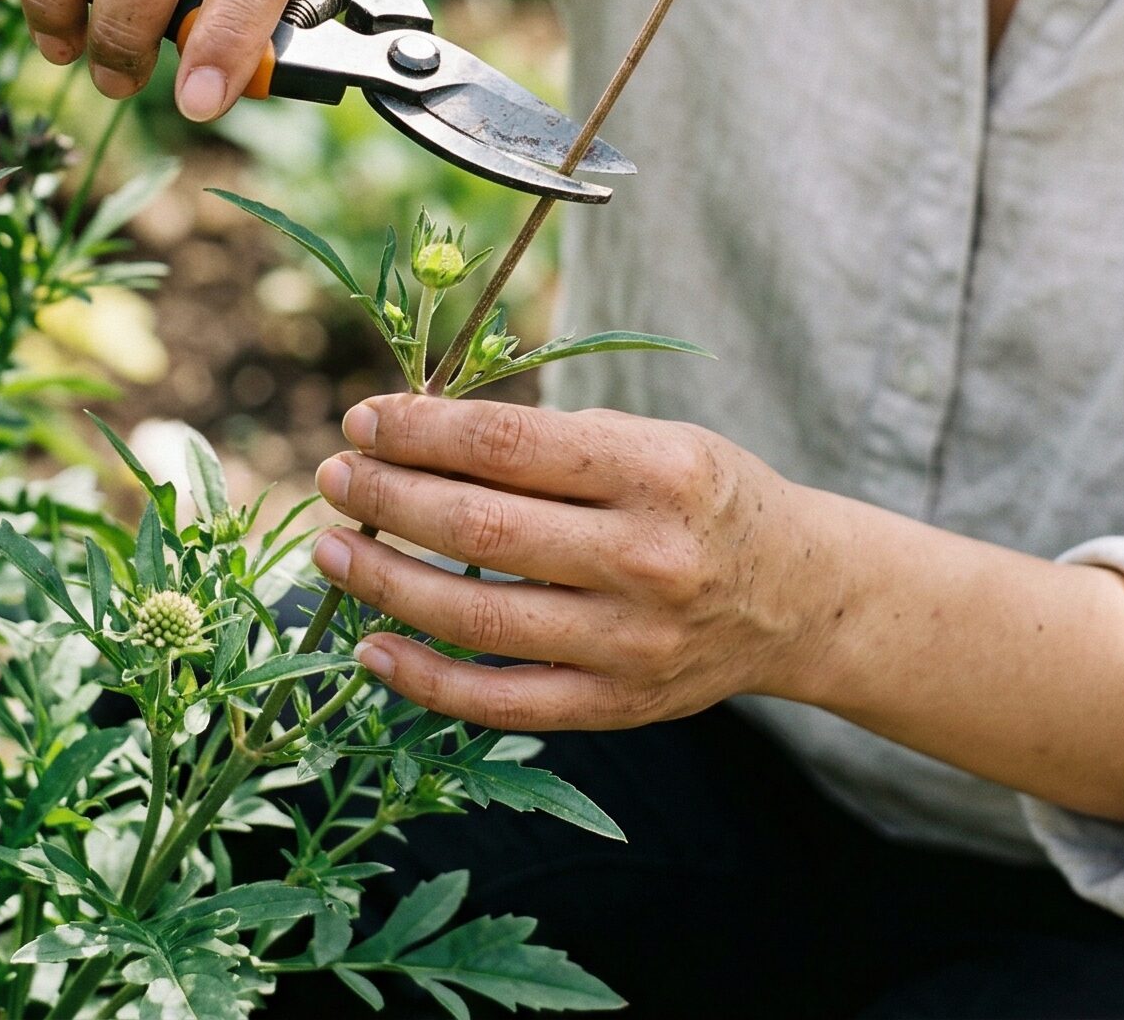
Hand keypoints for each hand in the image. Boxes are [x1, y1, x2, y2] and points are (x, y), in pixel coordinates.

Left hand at [311, 395, 820, 729]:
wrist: (795, 595)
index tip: (365, 417)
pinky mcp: (615, 706)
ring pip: (477, 618)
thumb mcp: (651, 439)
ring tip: (329, 550)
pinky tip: (370, 647)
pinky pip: (499, 703)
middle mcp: (646, 558)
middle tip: (335, 474)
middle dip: (389, 497)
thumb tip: (417, 431)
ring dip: (385, 581)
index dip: (422, 431)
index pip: (509, 447)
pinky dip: (424, 679)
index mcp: (657, 470)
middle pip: (481, 530)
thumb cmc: (703, 494)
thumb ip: (549, 441)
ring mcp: (630, 642)